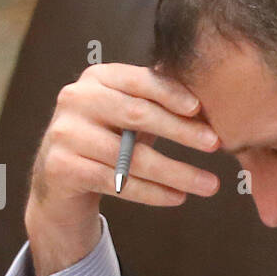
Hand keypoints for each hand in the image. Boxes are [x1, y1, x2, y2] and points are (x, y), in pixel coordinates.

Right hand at [24, 63, 223, 275]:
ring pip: (130, 157)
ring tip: (210, 185)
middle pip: (137, 115)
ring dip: (176, 172)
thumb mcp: (130, 114)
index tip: (200, 109)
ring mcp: (65, 133)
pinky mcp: (62, 167)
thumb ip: (159, 100)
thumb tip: (211, 94)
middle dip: (180, 130)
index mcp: (96, 77)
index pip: (139, 80)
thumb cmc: (108, 138)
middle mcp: (76, 99)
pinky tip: (178, 198)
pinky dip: (153, 193)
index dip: (171, 94)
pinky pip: (117, 183)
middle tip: (215, 144)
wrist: (61, 177)